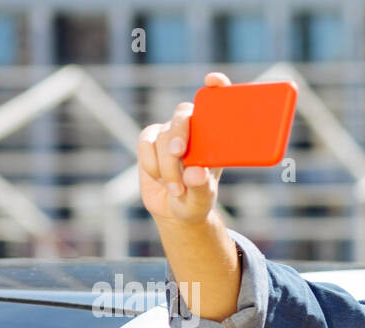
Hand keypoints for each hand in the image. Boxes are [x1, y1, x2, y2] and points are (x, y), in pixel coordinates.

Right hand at [137, 72, 229, 224]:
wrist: (174, 209)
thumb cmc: (196, 201)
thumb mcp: (202, 199)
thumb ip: (200, 187)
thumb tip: (195, 173)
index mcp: (215, 138)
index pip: (218, 105)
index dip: (218, 88)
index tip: (214, 81)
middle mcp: (193, 129)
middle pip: (183, 115)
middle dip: (179, 133)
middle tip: (179, 154)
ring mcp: (170, 132)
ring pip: (163, 137)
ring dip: (167, 166)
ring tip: (176, 190)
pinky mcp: (150, 139)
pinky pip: (145, 144)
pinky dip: (151, 164)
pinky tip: (161, 180)